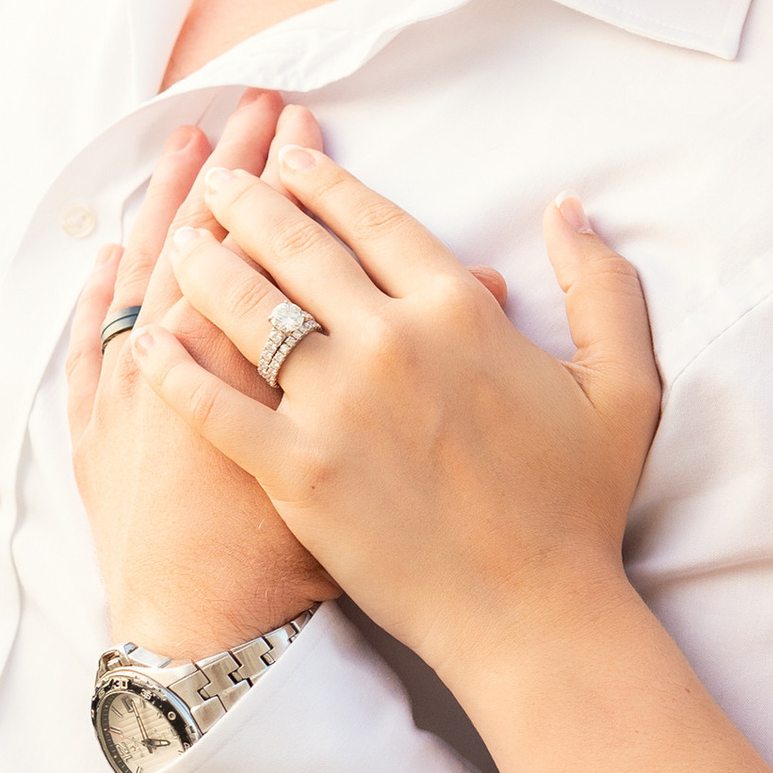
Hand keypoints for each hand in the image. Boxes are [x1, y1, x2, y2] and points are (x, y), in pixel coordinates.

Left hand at [130, 147, 660, 678]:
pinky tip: (149, 341)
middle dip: (246, 202)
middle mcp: (389, 343)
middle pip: (295, 248)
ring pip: (245, 310)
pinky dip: (175, 367)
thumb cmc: (580, 506)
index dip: (322, 180)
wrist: (533, 614)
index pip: (373, 220)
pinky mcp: (294, 472)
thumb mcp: (623, 385)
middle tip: (217, 183)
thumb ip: (603, 286)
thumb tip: (570, 211)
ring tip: (180, 241)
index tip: (288, 158)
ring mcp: (335, 408)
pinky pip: (213, 405)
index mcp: (459, 311)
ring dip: (204, 264)